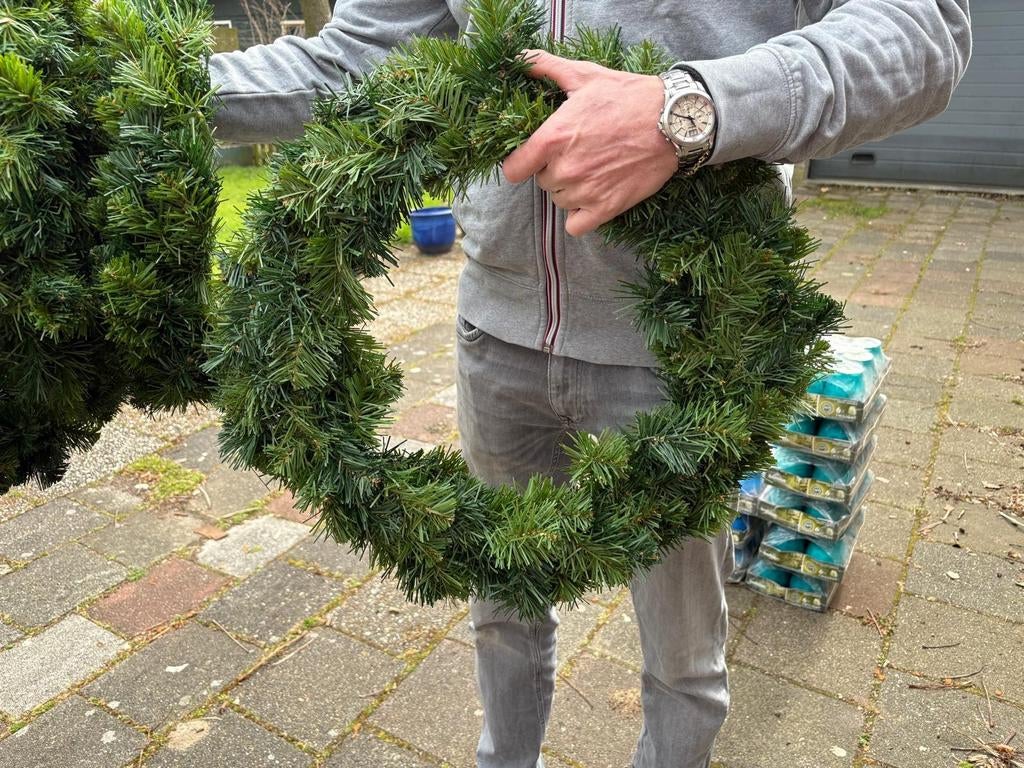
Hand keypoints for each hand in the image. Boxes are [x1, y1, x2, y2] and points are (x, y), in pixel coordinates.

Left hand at [502, 49, 677, 236]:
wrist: (672, 121)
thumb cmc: (629, 96)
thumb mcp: (586, 75)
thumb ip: (547, 68)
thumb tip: (521, 60)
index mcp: (553, 138)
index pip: (514, 169)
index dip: (520, 163)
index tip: (530, 159)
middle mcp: (565, 169)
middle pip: (542, 182)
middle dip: (554, 169)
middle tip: (577, 153)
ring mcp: (585, 192)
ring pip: (560, 201)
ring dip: (569, 190)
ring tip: (591, 169)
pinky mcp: (606, 209)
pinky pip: (576, 226)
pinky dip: (580, 216)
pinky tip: (592, 197)